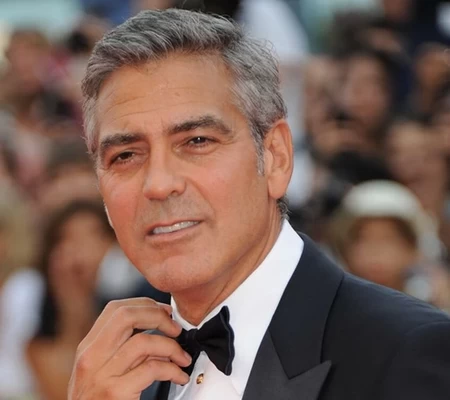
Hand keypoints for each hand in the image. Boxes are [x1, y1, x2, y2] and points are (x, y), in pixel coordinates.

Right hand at [68, 298, 191, 398]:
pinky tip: (179, 376)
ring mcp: (101, 375)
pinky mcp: (115, 393)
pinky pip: (153, 368)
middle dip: (157, 316)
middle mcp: (91, 358)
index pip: (115, 309)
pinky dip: (173, 369)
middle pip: (126, 316)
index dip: (144, 304)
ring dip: (171, 346)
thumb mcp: (100, 371)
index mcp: (88, 348)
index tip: (164, 312)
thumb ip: (119, 349)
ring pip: (143, 341)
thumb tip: (157, 328)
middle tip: (174, 328)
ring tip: (182, 357)